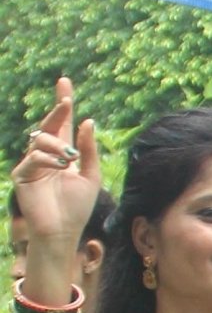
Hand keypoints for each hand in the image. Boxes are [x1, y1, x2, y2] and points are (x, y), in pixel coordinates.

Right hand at [8, 77, 101, 252]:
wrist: (63, 230)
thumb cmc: (77, 206)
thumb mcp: (90, 175)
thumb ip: (89, 150)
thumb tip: (87, 121)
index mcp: (63, 154)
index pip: (62, 124)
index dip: (63, 103)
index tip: (64, 81)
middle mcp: (45, 155)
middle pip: (49, 125)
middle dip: (58, 111)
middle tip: (67, 102)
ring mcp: (31, 164)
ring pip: (40, 140)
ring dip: (57, 145)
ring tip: (69, 158)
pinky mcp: (22, 175)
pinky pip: (33, 158)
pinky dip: (48, 160)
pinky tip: (59, 166)